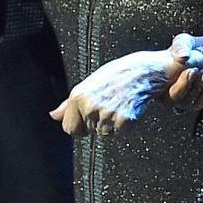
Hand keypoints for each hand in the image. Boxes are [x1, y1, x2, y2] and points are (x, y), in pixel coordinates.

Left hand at [49, 42, 202, 135]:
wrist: (149, 70)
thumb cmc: (121, 72)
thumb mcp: (91, 81)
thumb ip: (69, 102)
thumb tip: (53, 115)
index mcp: (79, 96)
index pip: (69, 128)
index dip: (80, 123)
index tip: (89, 113)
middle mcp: (90, 106)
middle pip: (87, 130)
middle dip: (96, 121)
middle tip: (109, 102)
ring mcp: (107, 115)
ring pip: (103, 132)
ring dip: (111, 122)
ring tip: (119, 103)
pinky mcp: (124, 121)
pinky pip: (119, 132)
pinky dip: (125, 124)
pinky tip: (128, 108)